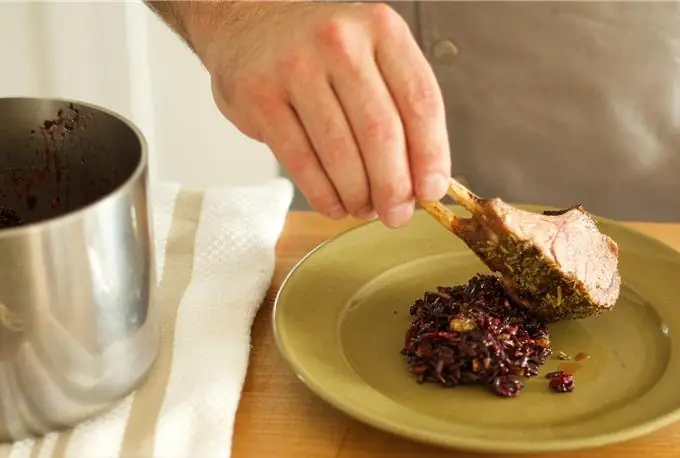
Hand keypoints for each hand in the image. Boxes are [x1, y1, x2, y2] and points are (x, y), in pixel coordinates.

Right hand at [187, 2, 449, 227]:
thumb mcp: (370, 55)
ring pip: (340, 154)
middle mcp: (340, 42)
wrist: (249, 21)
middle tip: (396, 215)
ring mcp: (295, 67)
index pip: (420, 101)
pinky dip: (323, 195)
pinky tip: (334, 204)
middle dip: (394, 188)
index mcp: (381, 29)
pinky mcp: (259, 96)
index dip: (431, 155)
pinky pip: (301, 162)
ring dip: (357, 196)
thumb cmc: (321, 51)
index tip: (431, 191)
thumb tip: (422, 181)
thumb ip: (399, 107)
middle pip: (381, 133)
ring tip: (363, 208)